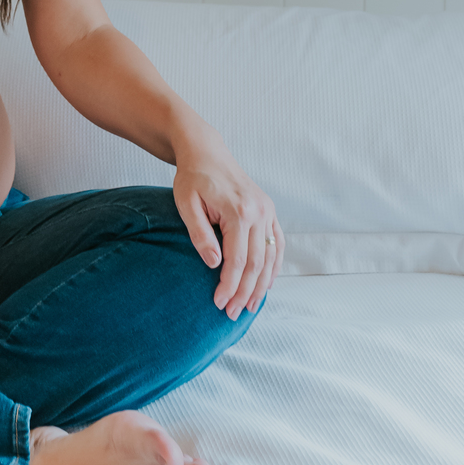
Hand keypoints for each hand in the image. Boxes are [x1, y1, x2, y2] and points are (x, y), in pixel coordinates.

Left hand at [172, 140, 283, 319]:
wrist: (206, 151)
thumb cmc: (192, 177)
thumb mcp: (186, 203)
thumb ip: (200, 234)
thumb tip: (215, 264)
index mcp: (239, 210)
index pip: (237, 259)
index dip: (229, 285)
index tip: (219, 304)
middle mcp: (259, 211)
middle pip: (256, 262)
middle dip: (245, 291)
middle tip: (233, 313)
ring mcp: (267, 210)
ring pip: (270, 256)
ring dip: (262, 284)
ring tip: (251, 306)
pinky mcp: (268, 210)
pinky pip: (277, 243)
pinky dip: (274, 265)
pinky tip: (267, 283)